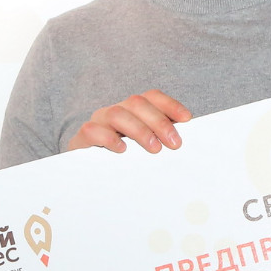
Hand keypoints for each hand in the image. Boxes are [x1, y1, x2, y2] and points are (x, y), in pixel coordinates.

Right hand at [66, 90, 190, 154]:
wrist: (86, 174)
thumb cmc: (122, 160)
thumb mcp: (143, 148)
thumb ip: (159, 141)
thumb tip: (181, 144)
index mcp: (132, 110)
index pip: (151, 97)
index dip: (170, 104)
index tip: (187, 119)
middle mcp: (115, 111)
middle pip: (137, 103)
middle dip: (159, 122)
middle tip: (174, 143)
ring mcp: (98, 122)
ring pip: (117, 114)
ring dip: (139, 130)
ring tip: (154, 148)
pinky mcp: (83, 137)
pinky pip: (93, 130)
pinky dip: (109, 138)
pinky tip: (122, 150)